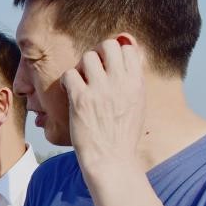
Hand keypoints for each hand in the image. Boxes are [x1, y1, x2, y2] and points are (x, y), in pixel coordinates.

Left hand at [60, 38, 145, 172]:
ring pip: (87, 57)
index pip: (128, 48)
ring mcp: (100, 90)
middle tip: (92, 71)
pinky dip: (68, 80)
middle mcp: (120, 82)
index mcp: (136, 83)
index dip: (115, 53)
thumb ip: (133, 80)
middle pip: (107, 46)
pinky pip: (70, 74)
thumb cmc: (122, 135)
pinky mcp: (80, 99)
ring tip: (81, 83)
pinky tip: (70, 91)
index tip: (108, 65)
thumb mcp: (138, 104)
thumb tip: (129, 55)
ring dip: (82, 67)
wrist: (111, 160)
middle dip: (98, 54)